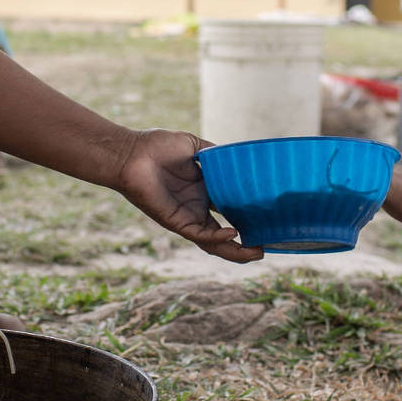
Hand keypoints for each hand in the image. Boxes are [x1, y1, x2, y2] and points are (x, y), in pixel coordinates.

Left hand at [111, 129, 262, 263]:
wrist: (131, 152)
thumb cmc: (157, 146)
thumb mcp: (195, 147)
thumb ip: (217, 154)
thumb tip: (240, 157)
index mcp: (204, 191)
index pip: (231, 210)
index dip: (249, 217)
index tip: (270, 219)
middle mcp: (197, 207)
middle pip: (226, 233)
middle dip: (245, 243)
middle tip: (268, 246)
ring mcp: (187, 216)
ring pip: (215, 242)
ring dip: (235, 250)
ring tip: (257, 254)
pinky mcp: (175, 221)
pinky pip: (199, 235)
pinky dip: (217, 237)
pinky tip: (234, 234)